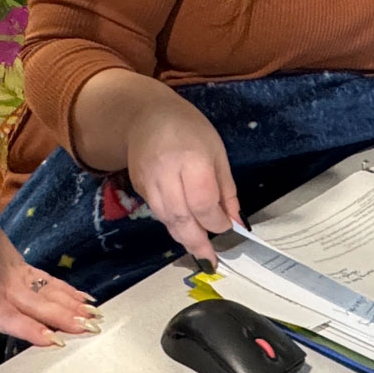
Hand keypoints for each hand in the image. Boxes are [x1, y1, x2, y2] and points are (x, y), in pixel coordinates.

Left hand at [0, 208, 98, 361]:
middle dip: (66, 319)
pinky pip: (51, 281)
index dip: (32, 329)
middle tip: (89, 330)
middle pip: (40, 306)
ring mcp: (20, 276)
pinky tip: (85, 298)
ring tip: (95, 317)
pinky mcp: (25, 267)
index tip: (54, 340)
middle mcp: (8, 289)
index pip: (12, 318)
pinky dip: (70, 291)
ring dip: (74, 305)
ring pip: (51, 293)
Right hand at [125, 91, 240, 263]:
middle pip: (181, 217)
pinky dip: (172, 224)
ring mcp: (148, 181)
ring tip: (199, 249)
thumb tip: (235, 220)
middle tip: (210, 257)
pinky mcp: (138, 187)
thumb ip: (226, 189)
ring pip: (166, 219)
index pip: (203, 203)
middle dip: (197, 241)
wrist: (146, 115)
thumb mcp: (217, 152)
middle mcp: (165, 173)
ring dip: (183, 238)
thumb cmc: (188, 128)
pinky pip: (157, 212)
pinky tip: (184, 229)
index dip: (217, 221)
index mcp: (191, 159)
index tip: (226, 225)